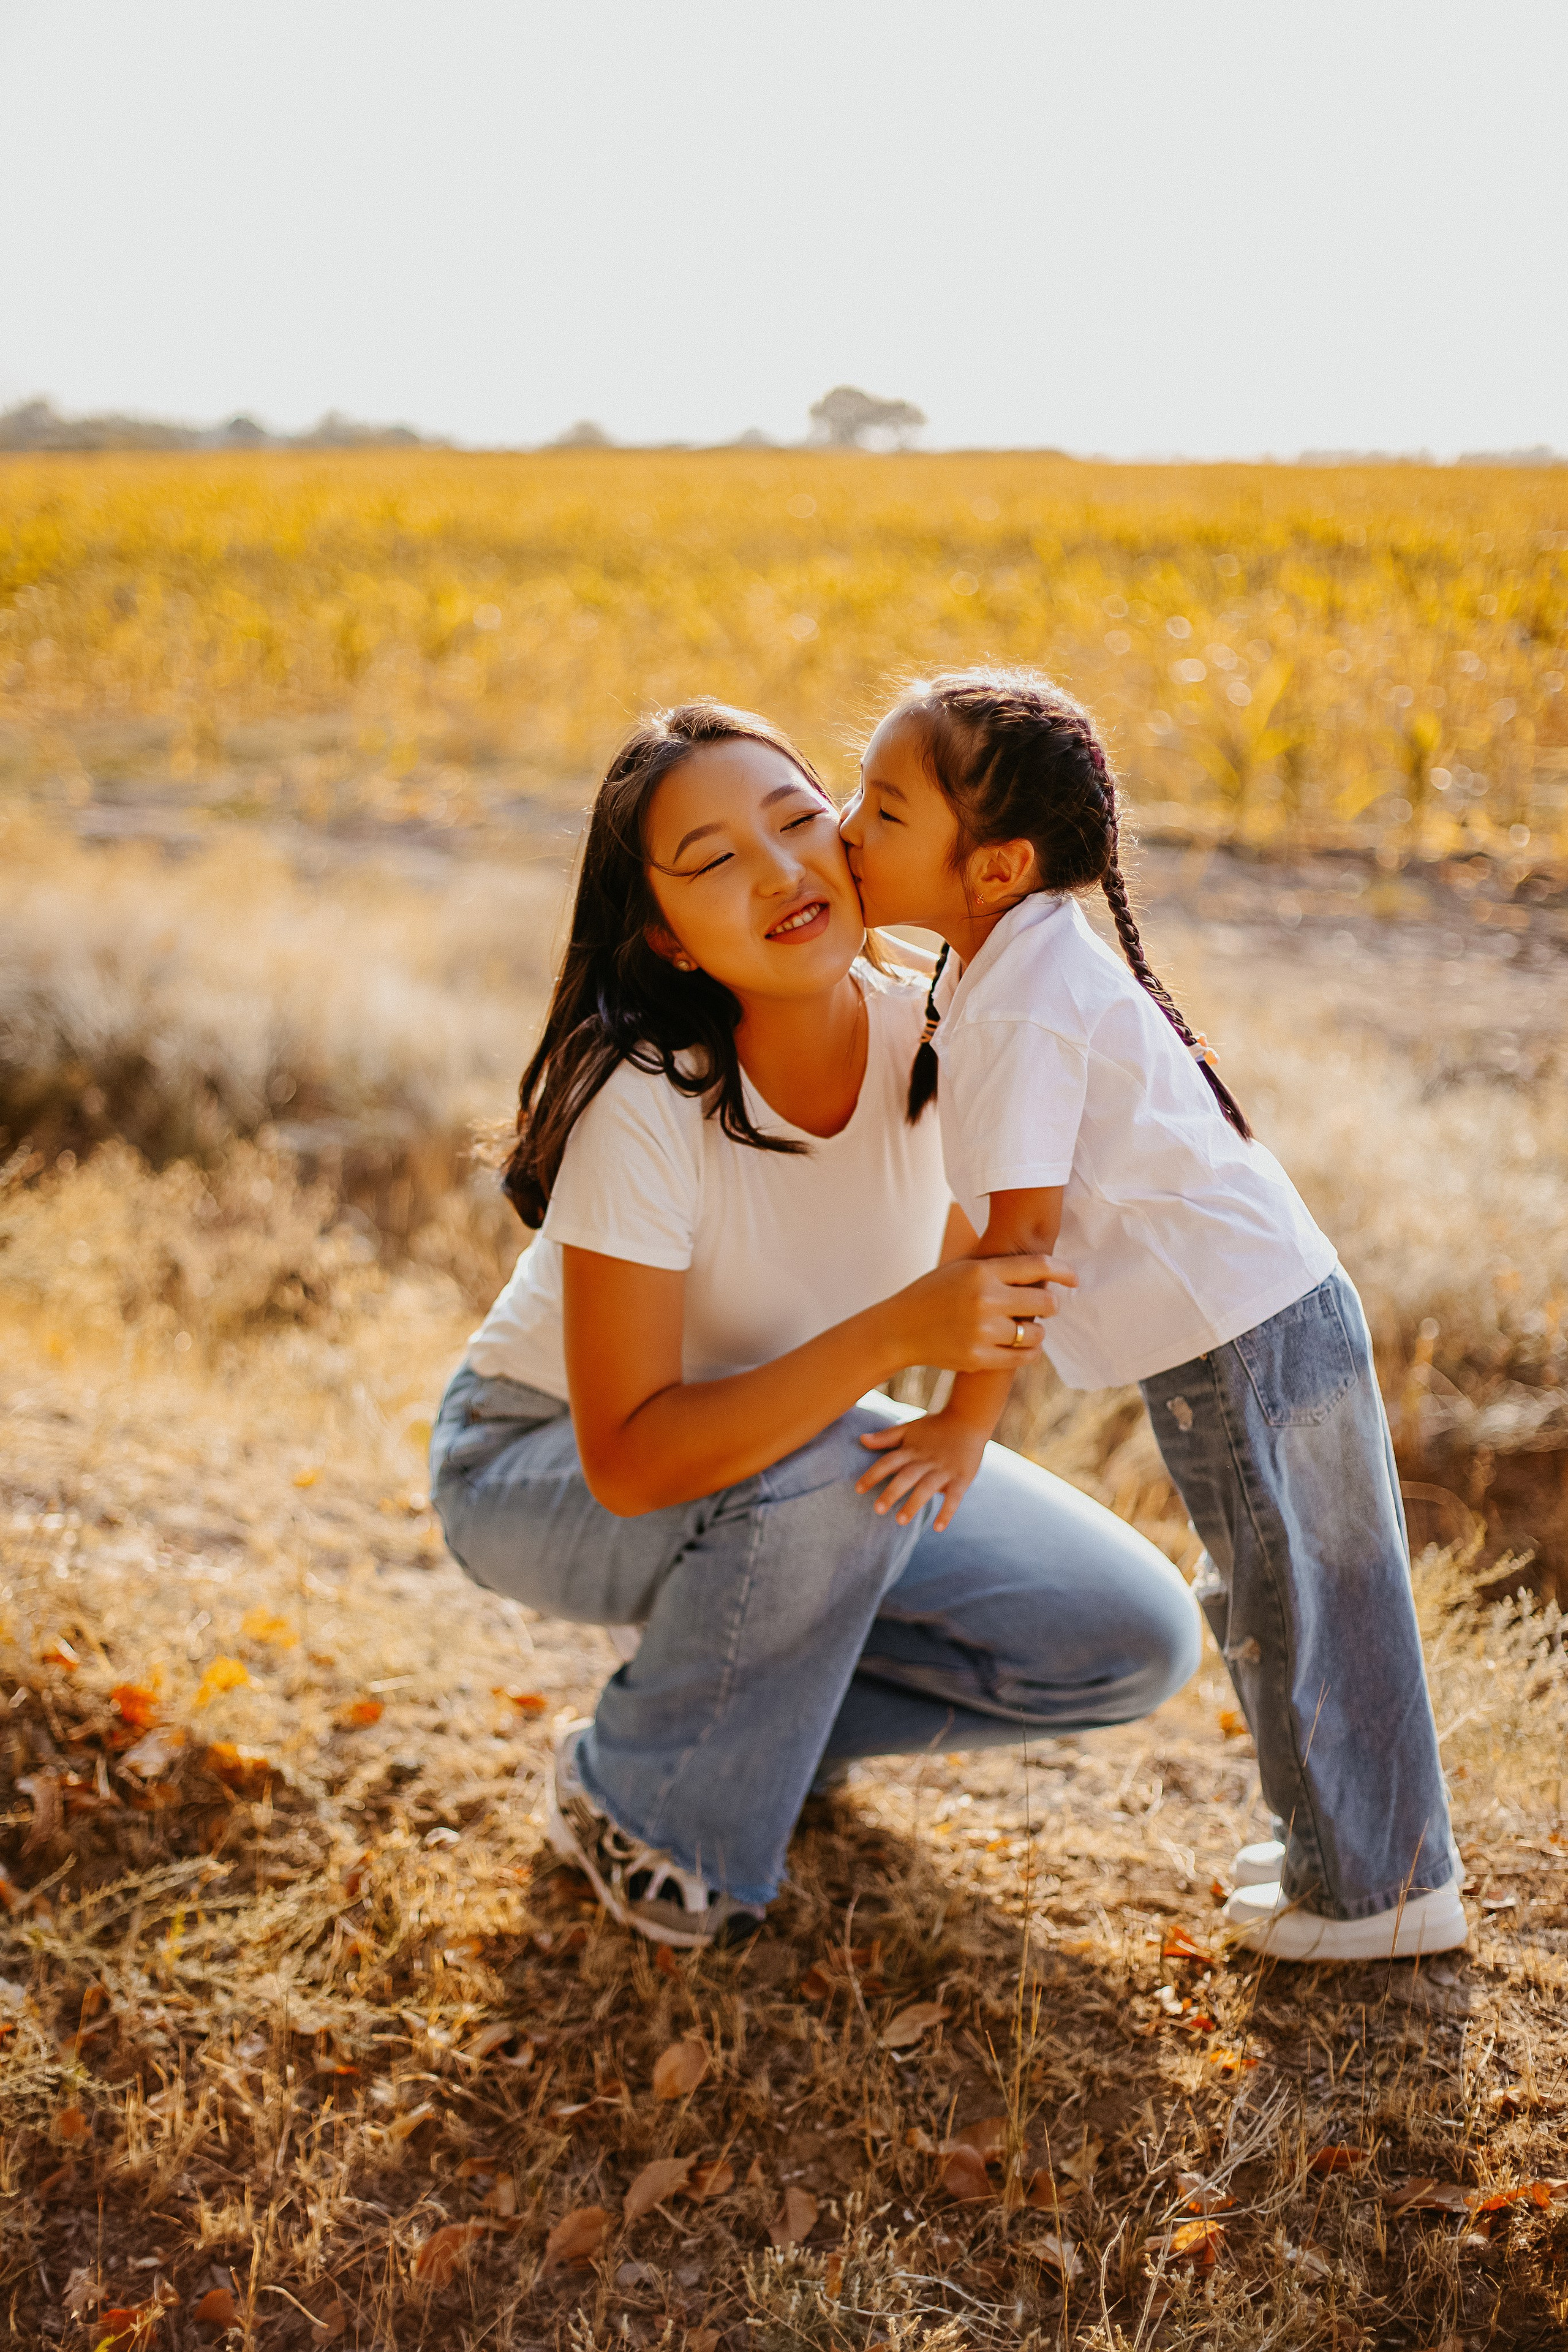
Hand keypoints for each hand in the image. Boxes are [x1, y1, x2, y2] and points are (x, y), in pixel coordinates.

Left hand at [856, 1410, 987, 1530]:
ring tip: (900, 1521)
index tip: (858, 1490)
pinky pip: (954, 1498)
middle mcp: (925, 1461)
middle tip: (877, 1509)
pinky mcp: (961, 1478)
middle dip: (892, 1492)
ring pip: (927, 1488)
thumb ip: (886, 1437)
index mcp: (911, 1450)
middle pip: (906, 1477)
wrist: (969, 1419)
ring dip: (914, 1504)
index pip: (888, 1462)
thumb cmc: (935, 1427)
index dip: (873, 1474)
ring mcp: (944, 1470)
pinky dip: (947, 1512)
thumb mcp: (909, 1428)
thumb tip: (861, 1439)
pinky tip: (938, 1528)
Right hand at [886, 1252, 1075, 1374]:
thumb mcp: (962, 1269)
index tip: (1074, 1279)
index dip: (1063, 1271)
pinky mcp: (979, 1358)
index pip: (1038, 1266)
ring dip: (1039, 1331)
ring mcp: (983, 1331)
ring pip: (1037, 1333)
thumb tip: (1042, 1266)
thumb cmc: (934, 1293)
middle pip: (1045, 1301)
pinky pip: (1023, 1357)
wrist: (900, 1329)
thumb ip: (998, 1267)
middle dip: (1051, 1304)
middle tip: (1046, 1305)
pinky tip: (1026, 1347)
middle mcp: (985, 1300)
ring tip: (1029, 1328)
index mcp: (981, 1272)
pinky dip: (1030, 1352)